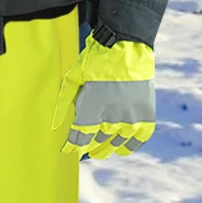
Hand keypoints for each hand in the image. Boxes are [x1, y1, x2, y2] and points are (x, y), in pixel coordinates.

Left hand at [52, 33, 154, 158]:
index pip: (79, 137)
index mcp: (90, 110)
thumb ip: (64, 103)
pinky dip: (130, 146)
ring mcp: (130, 118)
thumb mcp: (73, 79)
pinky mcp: (146, 114)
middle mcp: (111, 118)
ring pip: (116, 142)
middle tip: (85, 150)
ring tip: (100, 153)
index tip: (68, 149)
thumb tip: (55, 124)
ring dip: (107, 149)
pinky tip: (122, 149)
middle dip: (89, 146)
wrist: (125, 49)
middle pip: (97, 141)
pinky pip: (139, 138)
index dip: (73, 145)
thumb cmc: (95, 61)